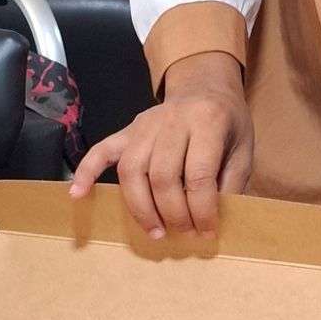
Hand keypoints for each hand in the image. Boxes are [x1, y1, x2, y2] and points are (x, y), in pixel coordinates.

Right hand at [70, 51, 252, 236]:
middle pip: (162, 176)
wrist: (205, 86)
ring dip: (141, 208)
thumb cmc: (227, 123)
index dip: (202, 210)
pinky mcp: (126, 131)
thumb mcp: (243, 150)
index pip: (199, 174)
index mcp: (207, 121)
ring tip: (155, 231)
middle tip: (182, 233)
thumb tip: (211, 222)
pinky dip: (86, 172)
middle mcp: (171, 121)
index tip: (206, 231)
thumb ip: (230, 183)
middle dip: (172, 213)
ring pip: (132, 172)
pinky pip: (101, 151)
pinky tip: (77, 194)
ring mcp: (144, 124)